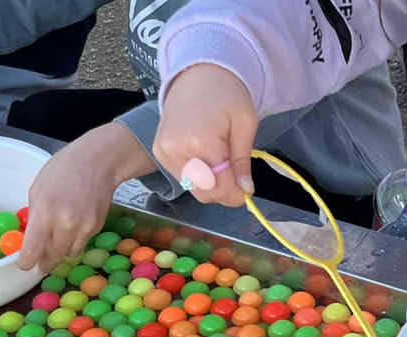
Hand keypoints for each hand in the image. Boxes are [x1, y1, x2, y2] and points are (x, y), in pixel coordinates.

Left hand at [19, 123, 154, 272]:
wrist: (96, 164)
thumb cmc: (62, 171)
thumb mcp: (37, 191)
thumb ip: (35, 217)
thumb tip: (33, 239)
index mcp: (45, 213)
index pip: (33, 250)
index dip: (27, 262)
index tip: (24, 265)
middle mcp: (66, 225)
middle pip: (53, 258)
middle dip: (45, 263)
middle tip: (39, 265)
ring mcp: (84, 228)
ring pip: (69, 253)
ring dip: (61, 251)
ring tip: (57, 240)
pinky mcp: (96, 228)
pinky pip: (82, 242)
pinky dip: (75, 240)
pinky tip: (73, 225)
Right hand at [153, 64, 257, 206]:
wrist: (198, 73)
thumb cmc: (225, 93)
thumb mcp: (245, 124)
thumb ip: (243, 161)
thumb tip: (246, 190)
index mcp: (200, 141)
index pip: (219, 187)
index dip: (236, 193)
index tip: (246, 189)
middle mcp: (176, 149)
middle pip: (204, 193)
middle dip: (224, 190)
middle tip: (236, 175)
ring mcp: (165, 151)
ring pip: (193, 188)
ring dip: (212, 183)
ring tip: (221, 158)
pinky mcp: (160, 152)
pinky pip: (183, 178)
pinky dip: (199, 175)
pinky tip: (206, 155)